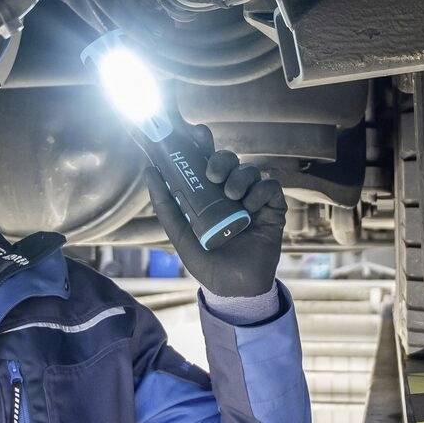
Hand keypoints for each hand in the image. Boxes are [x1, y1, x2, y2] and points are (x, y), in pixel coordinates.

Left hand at [144, 123, 286, 298]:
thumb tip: (150, 172)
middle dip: (221, 159)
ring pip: (250, 169)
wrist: (235, 288)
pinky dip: (260, 192)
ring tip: (232, 197)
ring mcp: (252, 199)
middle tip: (212, 175)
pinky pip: (270, 186)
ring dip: (240, 177)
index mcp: (209, 194)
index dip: (202, 142)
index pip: (206, 159)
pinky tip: (251, 208)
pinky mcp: (273, 209)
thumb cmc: (207, 261)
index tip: (196, 134)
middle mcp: (231, 192)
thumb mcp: (180, 235)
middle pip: (229, 158)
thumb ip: (166, 206)